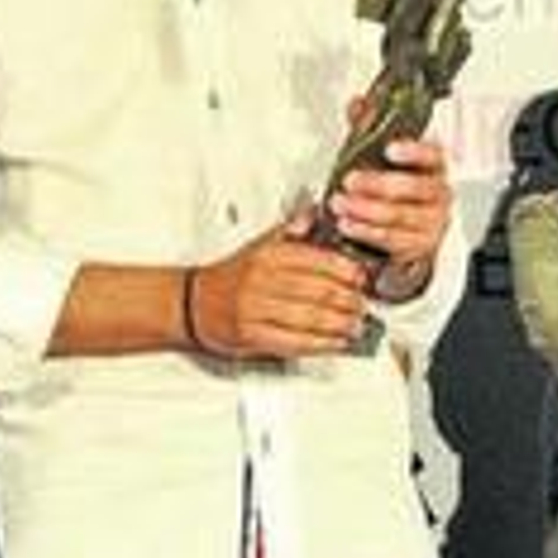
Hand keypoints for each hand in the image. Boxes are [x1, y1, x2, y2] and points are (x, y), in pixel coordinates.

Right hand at [188, 214, 369, 358]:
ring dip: (340, 324)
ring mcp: (256, 310)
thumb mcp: (260, 244)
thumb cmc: (233, 275)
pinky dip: (321, 344)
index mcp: (268, 255)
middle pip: (318, 291)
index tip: (361, 277)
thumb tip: (314, 213)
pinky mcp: (252, 336)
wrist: (194, 302)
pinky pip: (294, 342)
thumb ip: (291, 230)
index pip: (317, 260)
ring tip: (356, 325)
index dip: (346, 271)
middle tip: (363, 304)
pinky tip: (336, 342)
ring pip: (310, 318)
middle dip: (349, 300)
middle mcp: (262, 281)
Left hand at [327, 136, 451, 295]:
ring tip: (340, 204)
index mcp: (433, 166)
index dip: (413, 151)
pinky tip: (349, 225)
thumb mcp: (381, 159)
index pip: (432, 154)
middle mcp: (438, 193)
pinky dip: (367, 232)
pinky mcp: (420, 246)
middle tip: (350, 180)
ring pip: (401, 215)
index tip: (389, 149)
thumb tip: (357, 104)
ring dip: (366, 210)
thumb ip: (370, 130)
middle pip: (415, 187)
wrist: (409, 232)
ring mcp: (432, 221)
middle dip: (378, 184)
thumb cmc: (396, 191)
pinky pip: (393, 240)